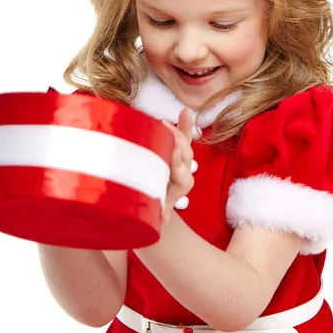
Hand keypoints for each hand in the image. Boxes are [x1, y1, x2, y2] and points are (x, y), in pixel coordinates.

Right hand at [161, 108, 194, 226]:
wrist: (150, 208)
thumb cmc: (146, 211)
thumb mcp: (150, 215)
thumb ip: (156, 215)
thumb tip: (164, 221)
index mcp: (179, 189)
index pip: (183, 176)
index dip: (178, 164)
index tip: (172, 152)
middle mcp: (182, 175)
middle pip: (185, 157)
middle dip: (177, 142)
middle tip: (164, 129)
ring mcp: (179, 162)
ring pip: (184, 146)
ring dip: (178, 132)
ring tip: (165, 121)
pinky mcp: (175, 152)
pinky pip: (182, 137)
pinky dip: (184, 125)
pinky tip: (184, 111)